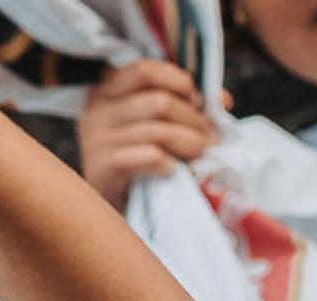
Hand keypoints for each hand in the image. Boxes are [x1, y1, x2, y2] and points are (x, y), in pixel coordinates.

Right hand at [77, 61, 218, 209]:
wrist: (112, 214)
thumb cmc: (138, 166)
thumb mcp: (158, 128)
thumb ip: (185, 106)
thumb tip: (222, 100)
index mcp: (106, 93)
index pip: (145, 70)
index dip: (179, 81)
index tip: (199, 103)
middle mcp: (96, 113)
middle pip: (159, 101)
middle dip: (193, 120)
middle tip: (210, 139)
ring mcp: (95, 142)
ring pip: (158, 130)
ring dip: (189, 143)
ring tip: (201, 156)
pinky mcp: (101, 169)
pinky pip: (149, 156)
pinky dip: (169, 163)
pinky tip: (173, 171)